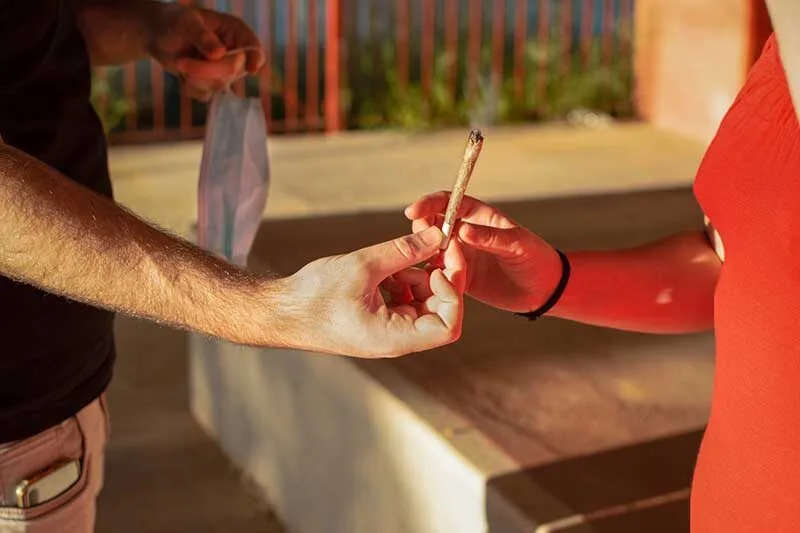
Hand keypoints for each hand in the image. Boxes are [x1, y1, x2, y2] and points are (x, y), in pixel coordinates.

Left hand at [147, 4, 264, 100]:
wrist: (157, 37)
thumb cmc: (174, 22)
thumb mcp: (186, 23)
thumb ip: (202, 37)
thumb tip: (219, 54)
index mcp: (235, 32)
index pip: (253, 48)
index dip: (255, 59)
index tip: (251, 70)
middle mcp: (234, 52)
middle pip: (233, 70)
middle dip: (206, 70)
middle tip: (181, 62)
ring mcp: (224, 71)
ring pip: (219, 85)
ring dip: (195, 78)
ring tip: (180, 63)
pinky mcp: (212, 85)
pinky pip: (207, 95)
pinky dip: (191, 87)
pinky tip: (183, 73)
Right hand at [272, 226, 465, 357]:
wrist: (280, 312)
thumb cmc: (314, 296)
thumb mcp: (363, 266)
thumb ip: (404, 250)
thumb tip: (438, 235)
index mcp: (395, 338)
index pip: (448, 326)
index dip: (452, 294)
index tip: (440, 266)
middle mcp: (397, 340)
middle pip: (439, 311)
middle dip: (437, 277)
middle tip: (431, 246)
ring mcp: (389, 332)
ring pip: (422, 303)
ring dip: (416, 276)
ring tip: (394, 259)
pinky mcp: (379, 322)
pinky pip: (404, 301)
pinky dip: (400, 281)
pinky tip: (382, 268)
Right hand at [405, 192, 560, 312]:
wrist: (544, 290)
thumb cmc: (536, 259)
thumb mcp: (518, 244)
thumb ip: (490, 238)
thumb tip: (462, 231)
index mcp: (478, 217)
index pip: (449, 203)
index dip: (429, 204)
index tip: (413, 211)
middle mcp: (465, 234)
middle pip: (433, 224)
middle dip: (422, 230)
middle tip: (419, 241)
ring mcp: (460, 256)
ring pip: (432, 250)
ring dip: (423, 254)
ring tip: (424, 263)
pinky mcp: (459, 277)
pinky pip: (438, 274)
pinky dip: (429, 276)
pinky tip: (426, 281)